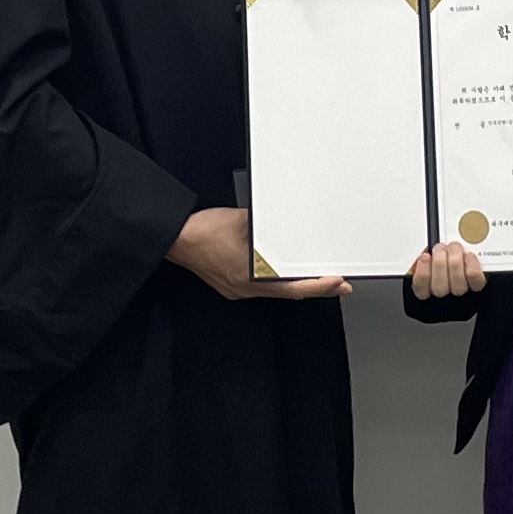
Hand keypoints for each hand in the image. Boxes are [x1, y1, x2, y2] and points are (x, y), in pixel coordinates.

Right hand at [173, 206, 349, 301]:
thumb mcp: (241, 220)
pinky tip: (285, 275)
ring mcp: (237, 290)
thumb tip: (285, 223)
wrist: (174, 239)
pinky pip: (262, 288)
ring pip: (276, 292)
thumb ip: (266, 225)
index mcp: (250, 276)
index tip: (337, 282)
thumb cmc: (201, 231)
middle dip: (316, 288)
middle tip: (338, 284)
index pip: (294, 287)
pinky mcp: (231, 286)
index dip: (319, 286)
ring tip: (318, 279)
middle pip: (289, 293)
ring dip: (298, 286)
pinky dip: (279, 283)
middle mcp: (245, 288)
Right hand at [408, 239, 487, 302]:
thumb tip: (425, 252)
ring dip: (455, 260)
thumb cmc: (445, 262)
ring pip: (457, 282)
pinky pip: (475, 279)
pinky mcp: (477, 286)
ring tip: (454, 247)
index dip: (423, 273)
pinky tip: (468, 255)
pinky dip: (471, 264)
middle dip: (439, 262)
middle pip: (439, 287)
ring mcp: (461, 292)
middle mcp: (444, 295)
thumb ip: (424, 258)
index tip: (425, 256)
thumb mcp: (428, 258)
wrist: (467, 266)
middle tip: (440, 247)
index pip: (420, 289)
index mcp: (427, 289)